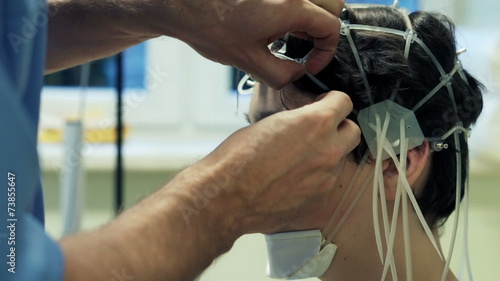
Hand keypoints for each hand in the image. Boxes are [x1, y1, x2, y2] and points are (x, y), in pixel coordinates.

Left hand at [169, 0, 343, 88]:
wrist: (183, 4)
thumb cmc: (209, 27)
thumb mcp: (248, 61)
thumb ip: (281, 74)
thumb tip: (297, 74)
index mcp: (292, 8)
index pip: (331, 28)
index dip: (326, 52)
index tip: (310, 65)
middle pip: (332, 6)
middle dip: (325, 30)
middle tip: (306, 48)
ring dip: (312, 17)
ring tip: (292, 37)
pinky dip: (296, 9)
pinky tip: (277, 24)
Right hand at [196, 91, 359, 233]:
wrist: (226, 196)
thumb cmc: (238, 158)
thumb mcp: (269, 123)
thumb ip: (296, 121)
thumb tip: (303, 122)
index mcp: (317, 123)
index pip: (344, 102)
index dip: (332, 102)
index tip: (324, 105)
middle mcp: (328, 150)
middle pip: (352, 132)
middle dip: (338, 128)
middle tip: (318, 131)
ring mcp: (326, 178)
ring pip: (339, 160)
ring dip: (325, 156)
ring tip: (296, 161)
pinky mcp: (318, 200)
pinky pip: (325, 183)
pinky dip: (314, 179)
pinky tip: (291, 181)